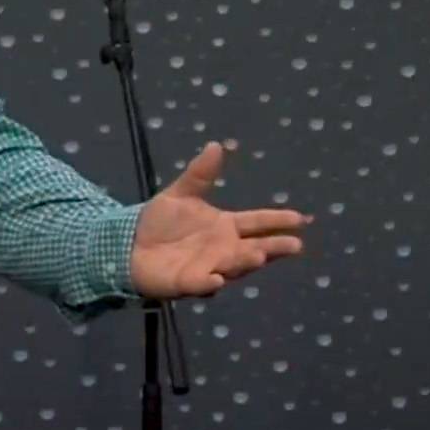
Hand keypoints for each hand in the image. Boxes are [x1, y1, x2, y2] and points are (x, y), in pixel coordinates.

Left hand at [130, 140, 311, 299]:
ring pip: (232, 266)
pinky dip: (209, 283)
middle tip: (294, 245)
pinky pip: (201, 284)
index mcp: (225, 227)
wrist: (129, 245)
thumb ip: (199, 175)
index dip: (277, 220)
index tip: (300, 218)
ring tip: (259, 254)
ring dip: (244, 262)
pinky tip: (216, 280)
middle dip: (273, 248)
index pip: (257, 223)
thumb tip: (216, 145)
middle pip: (254, 248)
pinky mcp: (187, 282)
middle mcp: (224, 249)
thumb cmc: (161, 222)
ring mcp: (209, 267)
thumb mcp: (180, 194)